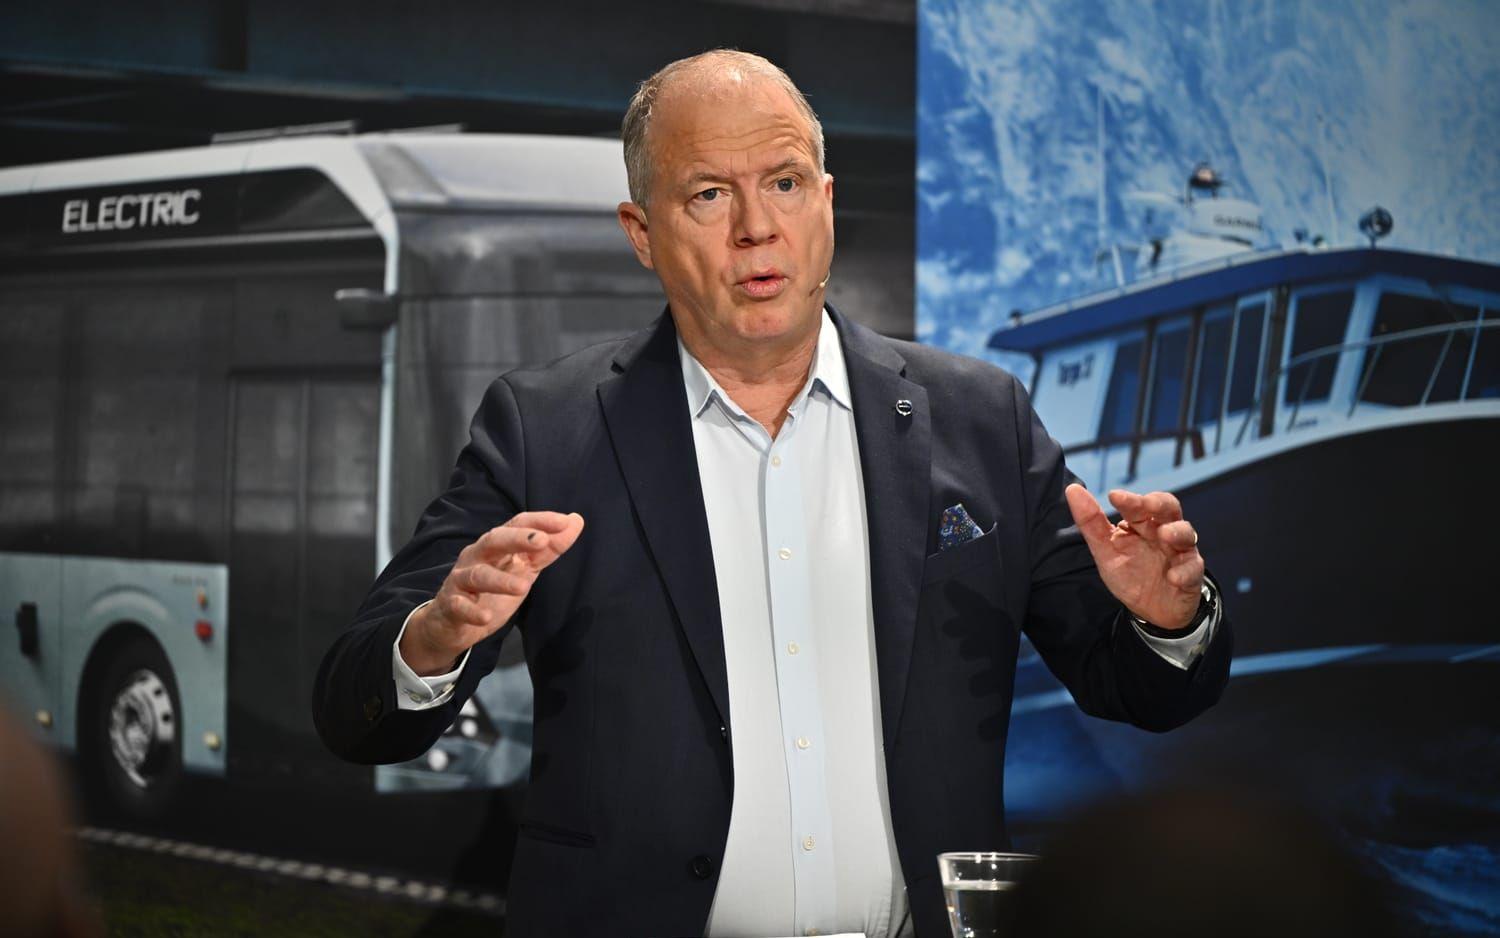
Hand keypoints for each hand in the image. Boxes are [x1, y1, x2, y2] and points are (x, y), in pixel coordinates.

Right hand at [402, 511, 585, 673]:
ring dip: (500, 580)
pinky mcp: (450, 605)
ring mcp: (461, 580)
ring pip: (478, 575)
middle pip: (494, 540)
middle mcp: (477, 556)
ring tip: (523, 587)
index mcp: (496, 545)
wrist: (452, 623)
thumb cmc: (491, 589)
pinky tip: (486, 617)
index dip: (540, 521)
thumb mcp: (524, 568)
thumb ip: (548, 549)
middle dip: (517, 538)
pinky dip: (471, 611)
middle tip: (542, 541)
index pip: (517, 524)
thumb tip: (575, 521)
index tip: (565, 521)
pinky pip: (459, 606)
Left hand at [1064, 484, 1202, 629]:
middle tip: (1149, 504)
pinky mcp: (1191, 575)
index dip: (1131, 499)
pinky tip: (1173, 577)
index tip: (1114, 495)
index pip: (1140, 505)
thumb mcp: (1105, 551)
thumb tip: (1072, 490)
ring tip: (1165, 536)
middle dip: (1160, 504)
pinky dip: (1184, 572)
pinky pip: (1193, 570)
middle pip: (1169, 509)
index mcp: (1142, 524)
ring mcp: (1180, 552)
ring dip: (1177, 533)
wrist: (1152, 611)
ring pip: (1186, 534)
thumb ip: (1091, 523)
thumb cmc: (1130, 574)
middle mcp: (1163, 532)